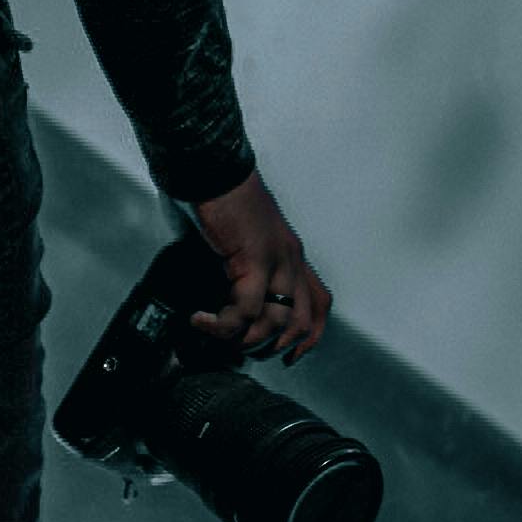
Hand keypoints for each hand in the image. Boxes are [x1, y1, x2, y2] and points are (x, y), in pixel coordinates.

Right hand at [185, 164, 331, 367]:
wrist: (210, 166)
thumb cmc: (218, 193)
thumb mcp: (238, 237)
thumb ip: (235, 265)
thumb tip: (215, 291)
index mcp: (290, 252)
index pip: (319, 302)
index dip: (310, 335)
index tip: (290, 355)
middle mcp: (291, 258)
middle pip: (303, 320)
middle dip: (274, 345)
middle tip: (243, 351)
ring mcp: (277, 260)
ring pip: (275, 322)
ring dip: (244, 339)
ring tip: (217, 335)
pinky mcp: (255, 260)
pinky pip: (245, 311)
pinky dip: (222, 325)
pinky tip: (202, 320)